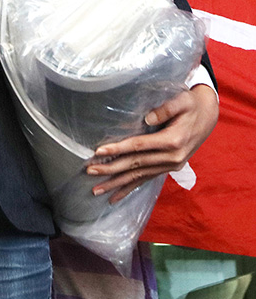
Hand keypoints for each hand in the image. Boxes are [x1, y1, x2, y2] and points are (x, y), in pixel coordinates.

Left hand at [86, 83, 218, 203]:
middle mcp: (171, 158)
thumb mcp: (183, 101)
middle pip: (135, 165)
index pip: (139, 147)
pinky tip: (116, 197)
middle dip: (111, 169)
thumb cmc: (192, 104)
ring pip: (139, 177)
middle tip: (90, 172)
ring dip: (117, 184)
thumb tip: (148, 118)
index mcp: (173, 141)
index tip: (98, 152)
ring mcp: (170, 165)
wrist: (208, 115)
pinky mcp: (168, 168)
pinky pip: (146, 179)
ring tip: (96, 190)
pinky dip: (130, 188)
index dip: (118, 149)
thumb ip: (166, 108)